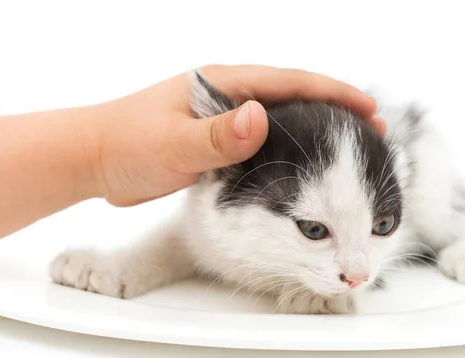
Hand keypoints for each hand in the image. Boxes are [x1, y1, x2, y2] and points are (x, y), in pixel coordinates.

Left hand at [85, 64, 385, 206]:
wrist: (94, 160)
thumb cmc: (126, 143)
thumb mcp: (173, 140)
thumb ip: (217, 135)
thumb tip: (260, 118)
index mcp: (222, 84)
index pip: (290, 82)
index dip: (332, 92)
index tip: (368, 107)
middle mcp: (228, 97)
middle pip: (293, 98)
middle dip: (334, 111)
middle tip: (370, 131)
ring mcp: (223, 120)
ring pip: (280, 122)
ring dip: (313, 131)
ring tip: (346, 150)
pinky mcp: (216, 144)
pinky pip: (261, 144)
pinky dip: (287, 150)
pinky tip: (301, 168)